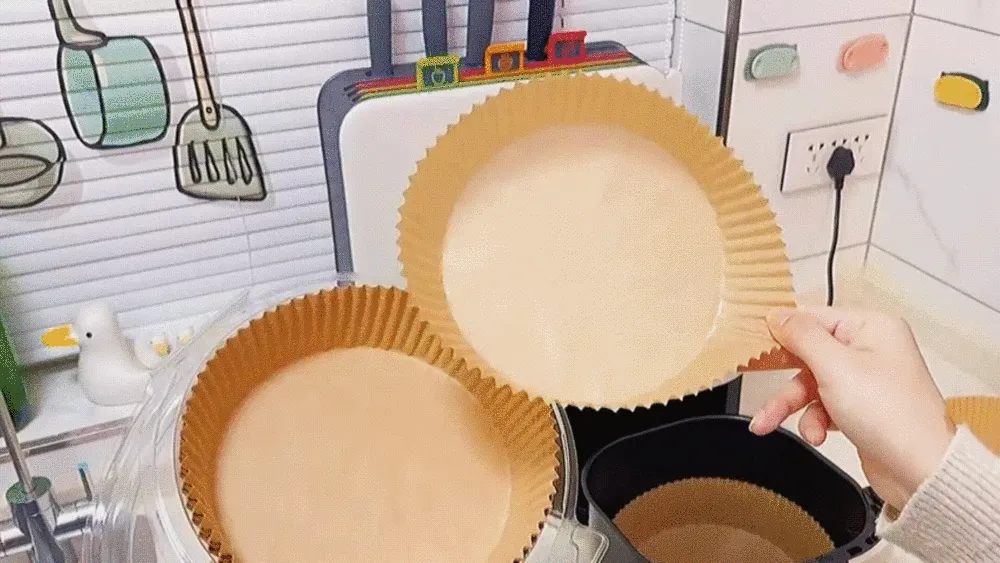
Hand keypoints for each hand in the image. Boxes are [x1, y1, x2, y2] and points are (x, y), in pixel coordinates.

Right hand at [748, 307, 954, 510]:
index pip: (813, 318)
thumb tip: (777, 315)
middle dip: (783, 380)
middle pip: (808, 354)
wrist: (920, 471)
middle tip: (754, 386)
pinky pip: (824, 406)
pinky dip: (814, 420)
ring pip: (812, 384)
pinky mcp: (863, 408)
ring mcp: (867, 381)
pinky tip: (815, 434)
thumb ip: (801, 336)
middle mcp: (871, 350)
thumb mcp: (835, 367)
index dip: (782, 333)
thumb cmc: (892, 415)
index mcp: (871, 328)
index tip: (752, 344)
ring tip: (770, 424)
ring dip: (792, 406)